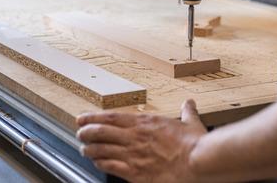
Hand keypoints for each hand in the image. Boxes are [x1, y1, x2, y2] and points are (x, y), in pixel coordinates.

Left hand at [77, 99, 206, 181]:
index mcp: (145, 122)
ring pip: (101, 150)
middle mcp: (135, 137)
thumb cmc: (194, 144)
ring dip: (89, 149)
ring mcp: (133, 155)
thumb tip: (189, 104)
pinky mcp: (135, 172)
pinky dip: (100, 164)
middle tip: (79, 133)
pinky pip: (110, 167)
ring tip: (84, 150)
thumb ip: (187, 112)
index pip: (111, 117)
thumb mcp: (191, 123)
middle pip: (100, 132)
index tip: (83, 118)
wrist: (197, 162)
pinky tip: (97, 164)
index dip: (93, 117)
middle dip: (86, 132)